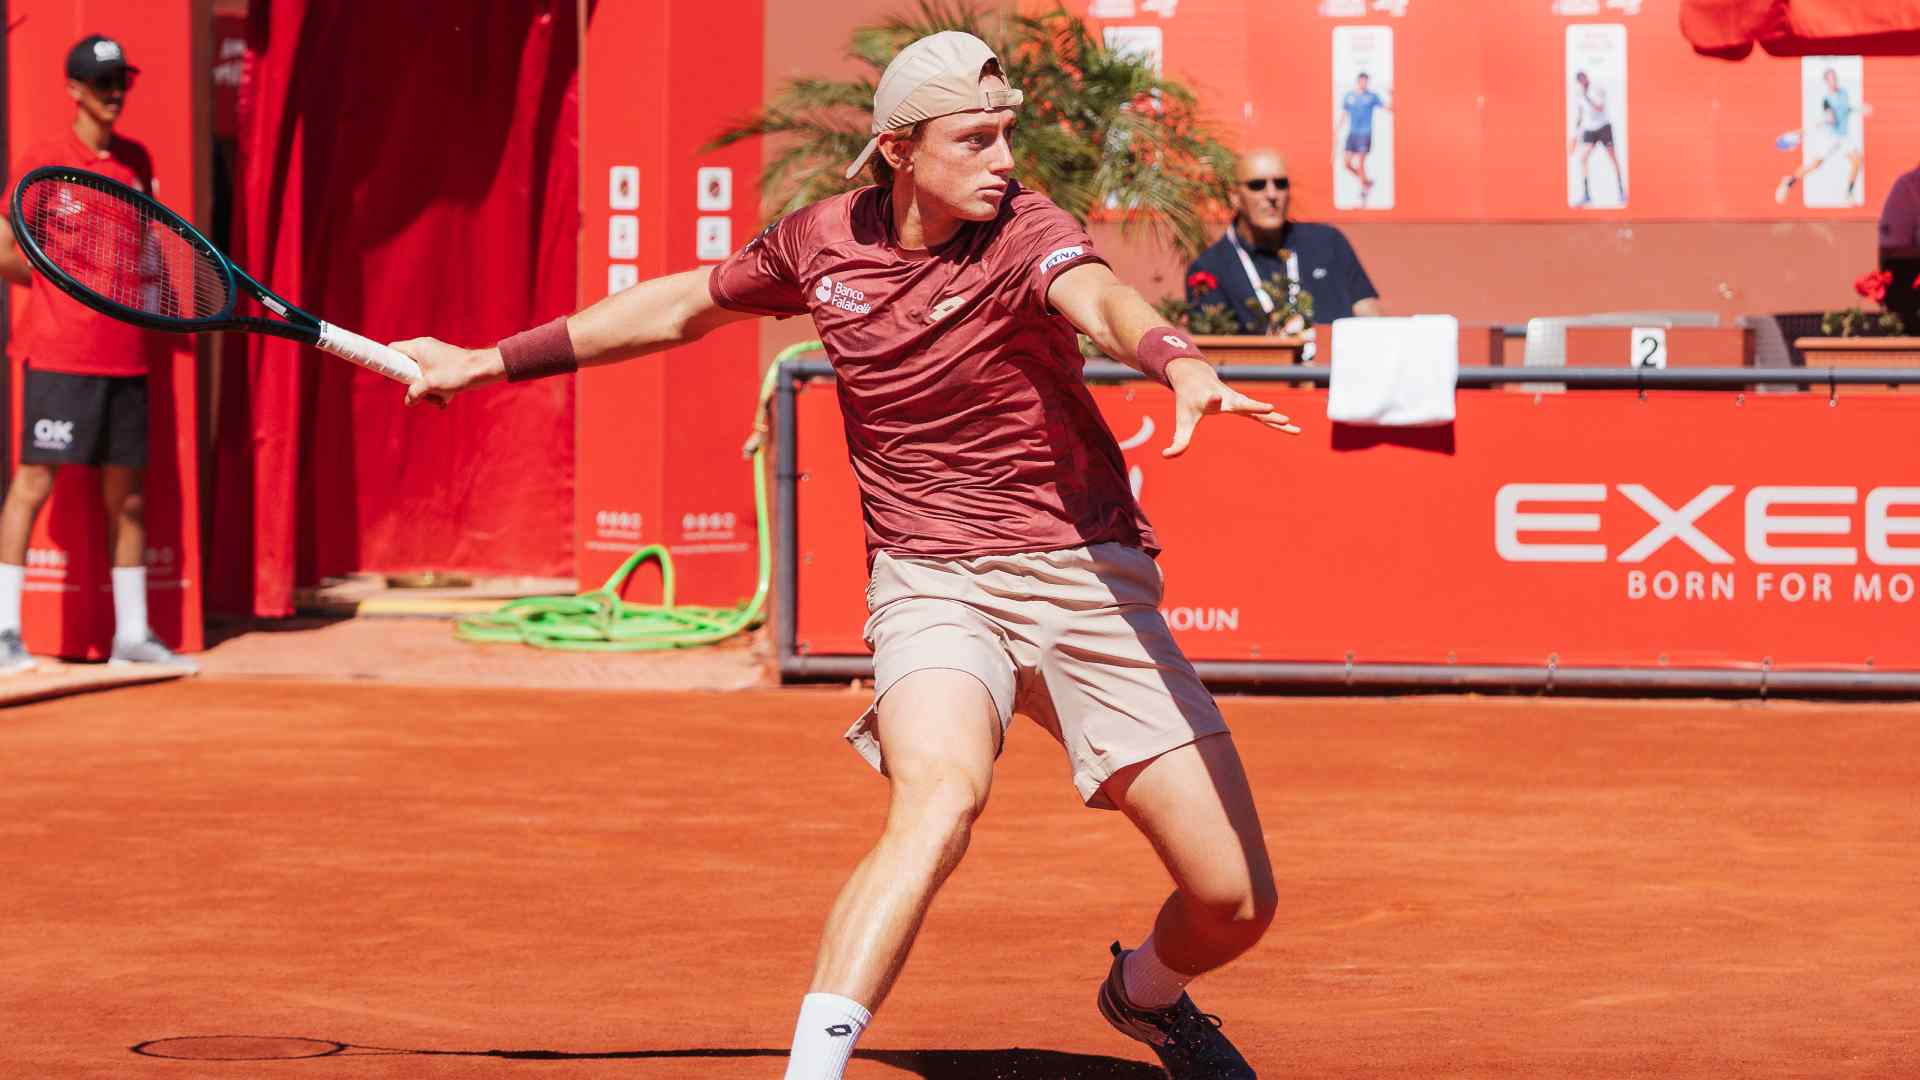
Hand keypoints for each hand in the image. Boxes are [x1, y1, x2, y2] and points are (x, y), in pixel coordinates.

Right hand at [390, 337, 502, 406]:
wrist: (483, 370)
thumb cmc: (457, 373)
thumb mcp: (430, 385)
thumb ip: (414, 393)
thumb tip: (408, 401)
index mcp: (418, 347)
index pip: (392, 349)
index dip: (387, 363)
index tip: (389, 378)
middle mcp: (425, 349)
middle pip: (407, 368)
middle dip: (414, 385)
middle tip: (422, 392)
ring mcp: (435, 357)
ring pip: (422, 377)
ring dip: (428, 392)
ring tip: (440, 397)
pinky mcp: (445, 366)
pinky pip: (434, 379)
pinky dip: (439, 390)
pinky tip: (447, 398)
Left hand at [1162, 357, 1299, 458]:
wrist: (1197, 376)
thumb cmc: (1189, 399)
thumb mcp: (1183, 419)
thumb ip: (1179, 439)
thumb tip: (1166, 456)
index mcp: (1211, 399)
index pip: (1212, 401)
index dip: (1212, 400)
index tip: (1215, 398)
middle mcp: (1229, 398)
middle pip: (1245, 405)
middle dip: (1258, 408)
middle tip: (1272, 410)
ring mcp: (1240, 402)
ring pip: (1260, 412)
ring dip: (1276, 419)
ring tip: (1294, 428)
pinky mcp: (1246, 405)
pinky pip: (1264, 416)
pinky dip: (1277, 422)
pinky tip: (1293, 429)